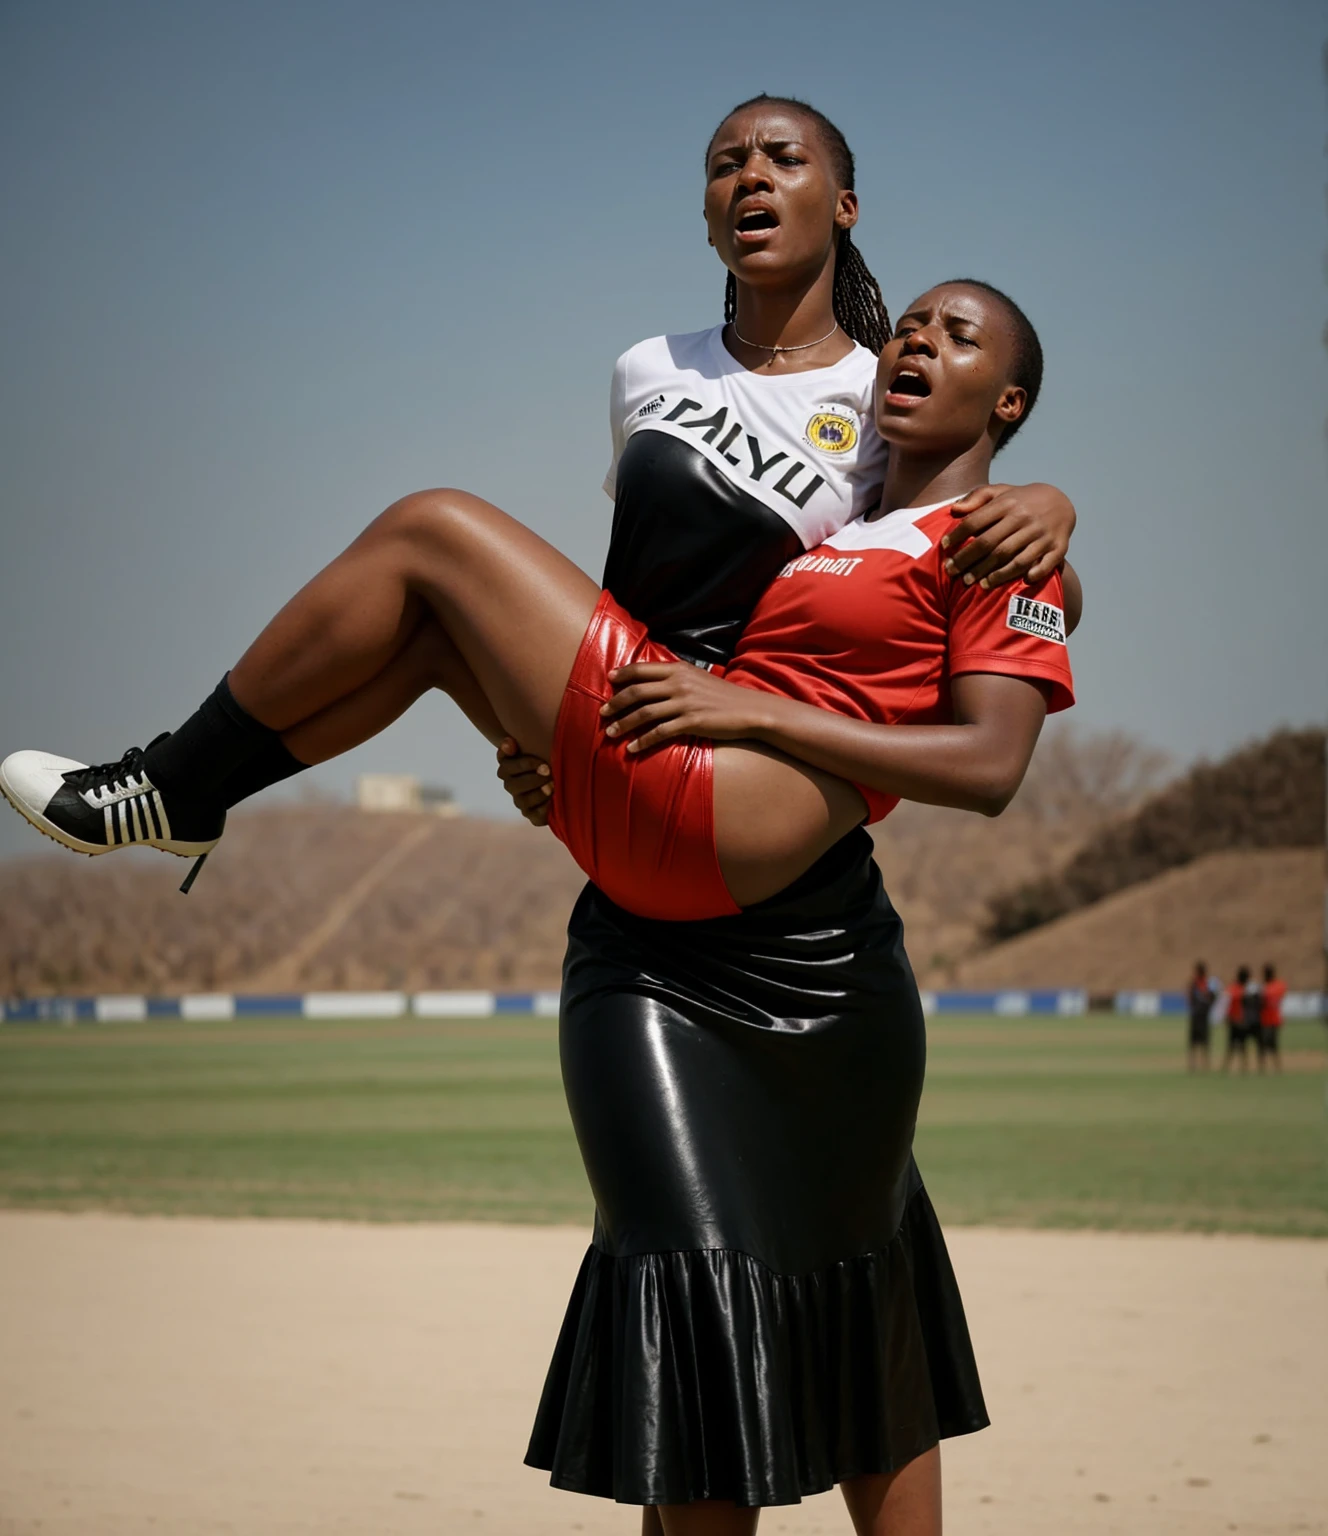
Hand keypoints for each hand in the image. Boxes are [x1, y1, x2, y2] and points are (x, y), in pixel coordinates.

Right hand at [496, 737, 552, 827]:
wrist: (563, 771)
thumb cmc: (546, 754)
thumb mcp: (533, 746)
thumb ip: (518, 744)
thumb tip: (509, 742)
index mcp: (507, 767)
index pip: (507, 766)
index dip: (524, 764)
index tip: (542, 762)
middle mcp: (511, 785)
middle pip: (513, 785)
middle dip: (533, 779)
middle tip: (549, 772)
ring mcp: (521, 801)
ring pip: (522, 801)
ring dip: (538, 793)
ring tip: (553, 785)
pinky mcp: (533, 815)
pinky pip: (535, 817)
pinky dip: (545, 809)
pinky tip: (555, 801)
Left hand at [601, 662, 766, 752]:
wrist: (748, 709)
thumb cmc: (722, 695)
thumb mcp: (697, 678)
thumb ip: (676, 677)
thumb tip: (654, 682)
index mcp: (678, 669)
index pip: (642, 669)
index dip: (622, 675)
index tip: (609, 681)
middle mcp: (678, 683)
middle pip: (637, 692)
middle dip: (615, 703)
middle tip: (601, 713)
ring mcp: (684, 703)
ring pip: (644, 713)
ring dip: (623, 724)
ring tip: (610, 733)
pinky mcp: (691, 722)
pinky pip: (659, 733)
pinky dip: (642, 741)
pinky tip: (632, 748)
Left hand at [942, 482, 1075, 589]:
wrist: (1061, 501)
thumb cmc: (1021, 501)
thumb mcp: (1001, 492)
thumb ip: (977, 497)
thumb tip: (954, 510)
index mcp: (1007, 504)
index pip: (975, 522)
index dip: (957, 536)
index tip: (943, 547)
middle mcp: (1023, 519)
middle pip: (990, 544)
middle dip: (968, 560)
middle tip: (952, 573)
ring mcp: (1041, 534)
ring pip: (1014, 558)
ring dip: (994, 574)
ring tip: (976, 584)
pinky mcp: (1058, 547)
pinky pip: (1044, 564)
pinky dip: (1033, 573)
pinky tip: (1021, 582)